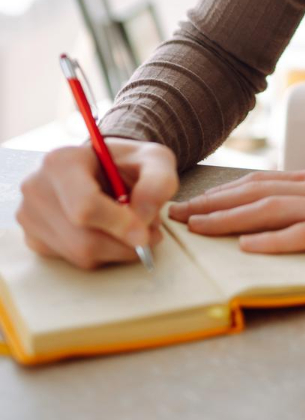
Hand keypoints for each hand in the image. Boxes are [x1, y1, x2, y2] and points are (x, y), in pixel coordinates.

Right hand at [15, 139, 178, 269]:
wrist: (100, 168)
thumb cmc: (126, 164)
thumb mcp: (153, 160)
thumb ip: (158, 182)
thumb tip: (145, 217)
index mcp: (61, 161)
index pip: (84, 206)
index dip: (118, 225)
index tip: (145, 235)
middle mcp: (36, 188)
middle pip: (82, 239)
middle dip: (122, 243)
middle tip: (150, 235)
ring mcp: (30, 216)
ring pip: (79, 254)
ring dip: (115, 250)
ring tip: (131, 229)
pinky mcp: (33, 238)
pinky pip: (71, 260)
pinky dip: (99, 254)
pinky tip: (107, 232)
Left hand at [167, 162, 304, 253]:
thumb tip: (293, 197)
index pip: (260, 183)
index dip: (222, 193)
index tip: (191, 201)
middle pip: (254, 192)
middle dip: (211, 204)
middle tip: (175, 214)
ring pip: (270, 209)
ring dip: (229, 218)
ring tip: (197, 227)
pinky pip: (304, 235)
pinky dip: (273, 241)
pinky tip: (248, 246)